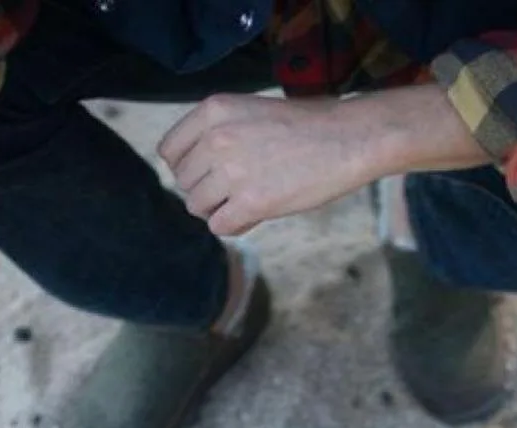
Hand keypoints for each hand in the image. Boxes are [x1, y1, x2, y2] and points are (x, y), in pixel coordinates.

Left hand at [159, 94, 371, 235]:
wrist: (346, 139)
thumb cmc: (306, 126)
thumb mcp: (250, 111)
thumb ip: (219, 134)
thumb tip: (197, 172)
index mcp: (213, 111)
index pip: (170, 152)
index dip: (186, 169)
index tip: (206, 174)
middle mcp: (216, 139)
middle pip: (184, 183)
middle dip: (204, 192)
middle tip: (234, 191)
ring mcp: (232, 172)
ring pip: (197, 207)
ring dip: (217, 211)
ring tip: (244, 203)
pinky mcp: (251, 202)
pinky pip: (219, 227)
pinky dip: (233, 226)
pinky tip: (253, 216)